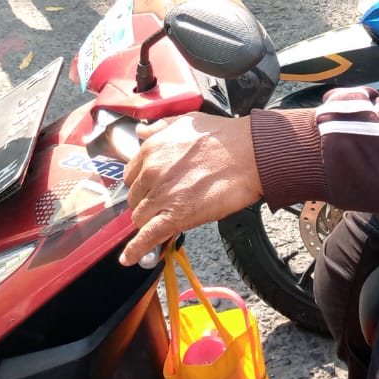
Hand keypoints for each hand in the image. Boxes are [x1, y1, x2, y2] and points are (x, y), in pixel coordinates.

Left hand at [120, 113, 262, 265]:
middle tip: (163, 203)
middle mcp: (151, 171)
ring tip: (164, 221)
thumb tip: (142, 132)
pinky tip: (129, 258)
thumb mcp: (185, 121)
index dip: (142, 184)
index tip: (149, 188)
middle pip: (135, 198)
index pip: (131, 175)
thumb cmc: (224, 136)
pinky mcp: (177, 216)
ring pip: (140, 217)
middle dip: (146, 202)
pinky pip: (148, 236)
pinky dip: (136, 250)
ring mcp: (162, 195)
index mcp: (151, 149)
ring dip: (149, 221)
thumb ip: (160, 127)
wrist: (249, 154)